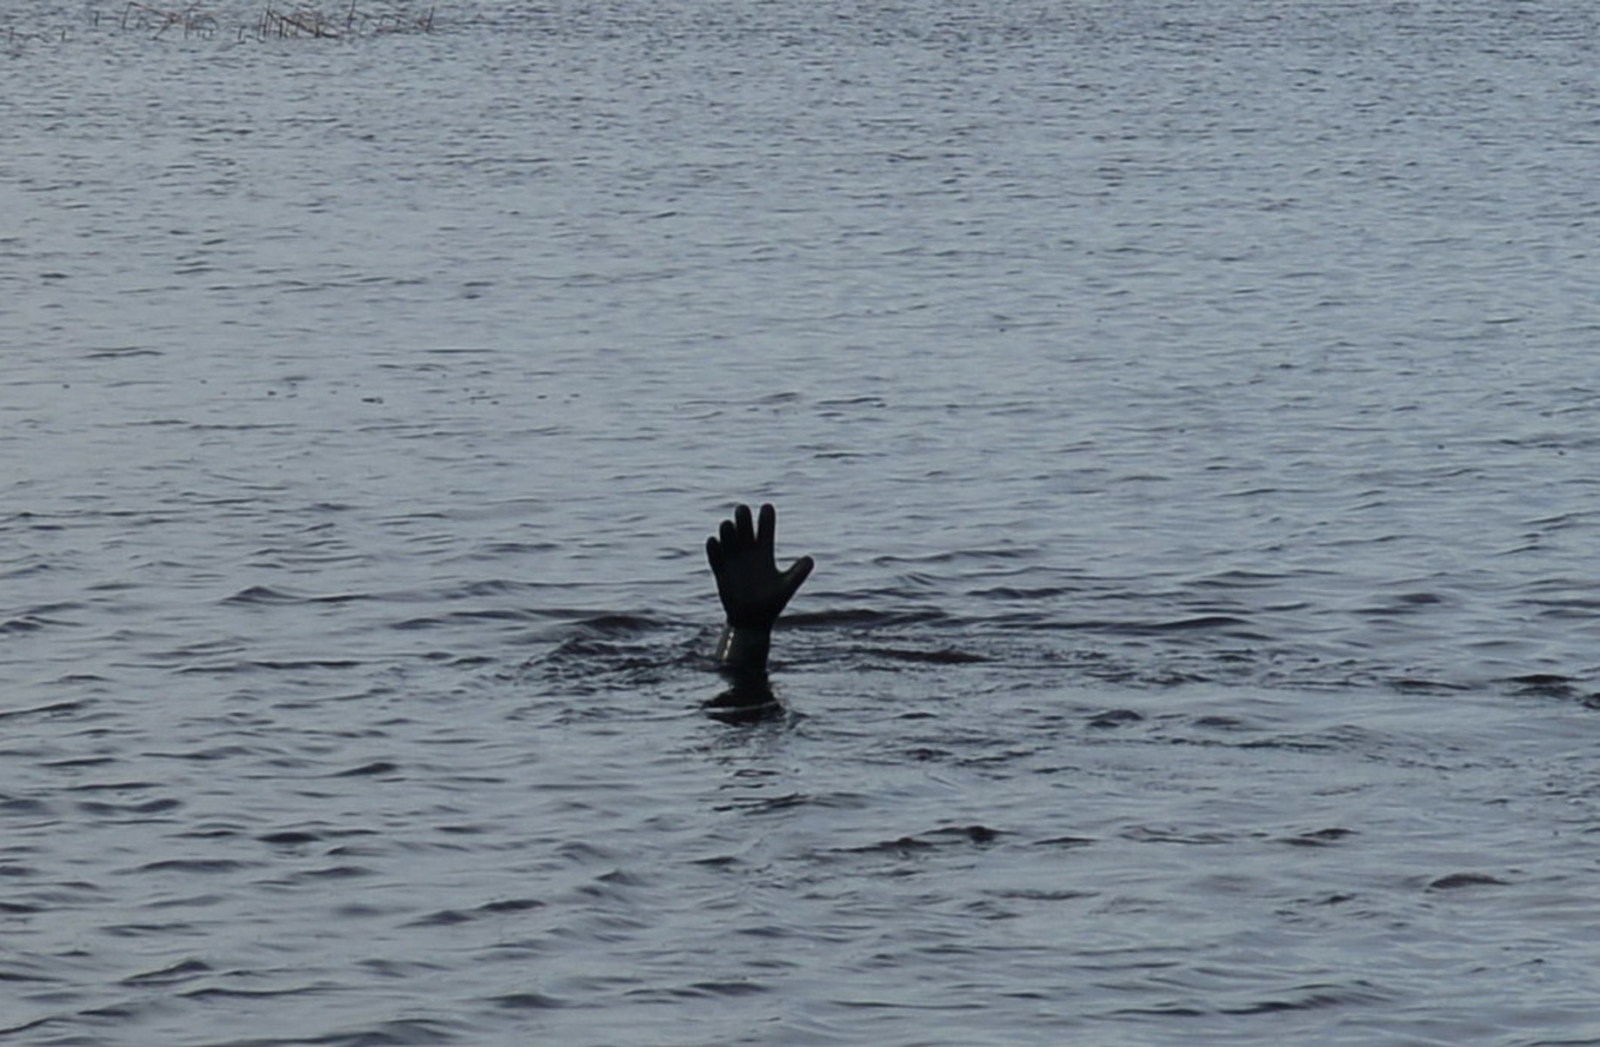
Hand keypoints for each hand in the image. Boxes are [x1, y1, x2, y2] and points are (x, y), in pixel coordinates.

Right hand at [705, 503, 813, 630]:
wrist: (752, 621)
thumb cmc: (772, 603)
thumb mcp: (786, 587)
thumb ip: (798, 573)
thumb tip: (810, 559)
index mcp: (765, 552)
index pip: (766, 529)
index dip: (766, 517)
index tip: (767, 507)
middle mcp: (748, 552)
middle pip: (744, 528)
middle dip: (742, 517)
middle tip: (742, 510)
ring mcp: (733, 560)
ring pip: (728, 538)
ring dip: (727, 531)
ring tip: (728, 525)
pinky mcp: (721, 571)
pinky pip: (715, 557)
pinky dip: (714, 548)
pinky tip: (714, 541)